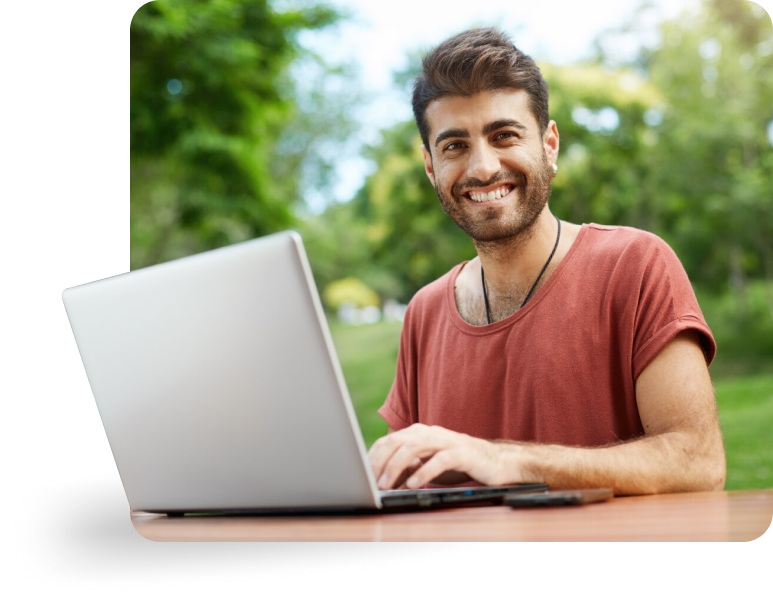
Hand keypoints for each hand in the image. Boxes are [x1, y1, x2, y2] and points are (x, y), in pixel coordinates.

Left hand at [368, 424, 505, 488]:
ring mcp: (446, 440)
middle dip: (380, 461)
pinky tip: (414, 484)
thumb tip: (381, 481)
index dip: (373, 458)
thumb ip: (406, 467)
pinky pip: (440, 460)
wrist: (494, 461)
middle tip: (369, 481)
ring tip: (386, 484)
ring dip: (397, 466)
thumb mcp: (426, 464)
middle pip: (397, 441)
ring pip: (415, 446)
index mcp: (418, 433)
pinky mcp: (462, 452)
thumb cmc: (456, 464)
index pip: (388, 441)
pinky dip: (424, 472)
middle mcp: (430, 432)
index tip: (361, 475)